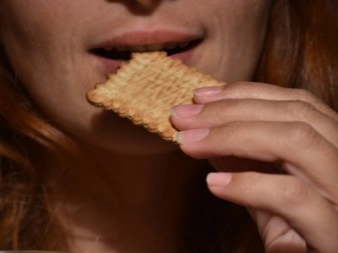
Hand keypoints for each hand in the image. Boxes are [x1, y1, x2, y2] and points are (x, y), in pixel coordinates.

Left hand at [171, 82, 337, 252]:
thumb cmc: (299, 237)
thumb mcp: (269, 197)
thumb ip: (245, 164)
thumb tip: (204, 132)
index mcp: (337, 150)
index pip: (298, 104)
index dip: (246, 94)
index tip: (200, 97)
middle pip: (294, 115)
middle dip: (229, 111)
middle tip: (181, 117)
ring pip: (296, 142)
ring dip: (231, 136)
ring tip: (189, 143)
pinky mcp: (337, 235)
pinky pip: (292, 197)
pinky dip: (248, 184)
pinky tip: (213, 185)